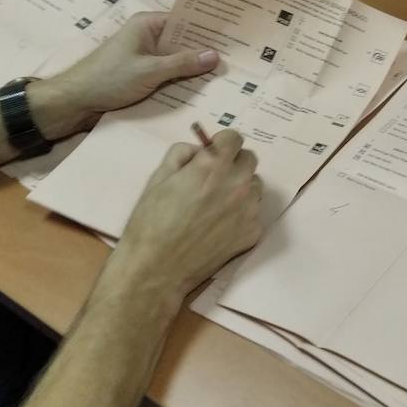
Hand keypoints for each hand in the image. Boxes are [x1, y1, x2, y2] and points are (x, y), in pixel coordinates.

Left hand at [28, 12, 217, 138]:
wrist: (74, 101)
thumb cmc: (109, 78)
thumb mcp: (150, 71)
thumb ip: (183, 63)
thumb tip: (215, 55)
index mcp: (147, 24)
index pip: (185, 20)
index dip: (208, 27)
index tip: (233, 34)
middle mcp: (147, 36)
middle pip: (182, 40)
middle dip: (204, 50)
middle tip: (237, 57)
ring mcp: (144, 56)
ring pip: (176, 59)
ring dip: (193, 68)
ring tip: (225, 74)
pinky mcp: (141, 74)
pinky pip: (167, 73)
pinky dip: (180, 80)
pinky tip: (200, 89)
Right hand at [112, 130, 264, 303]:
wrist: (157, 269)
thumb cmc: (151, 222)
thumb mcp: (158, 177)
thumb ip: (182, 154)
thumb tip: (200, 150)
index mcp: (212, 165)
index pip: (234, 137)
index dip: (222, 144)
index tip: (213, 153)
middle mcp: (237, 183)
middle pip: (250, 159)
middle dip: (234, 163)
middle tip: (214, 179)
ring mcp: (249, 209)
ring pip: (255, 186)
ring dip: (241, 188)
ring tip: (217, 205)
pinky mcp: (253, 232)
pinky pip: (254, 213)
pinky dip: (241, 215)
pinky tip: (220, 227)